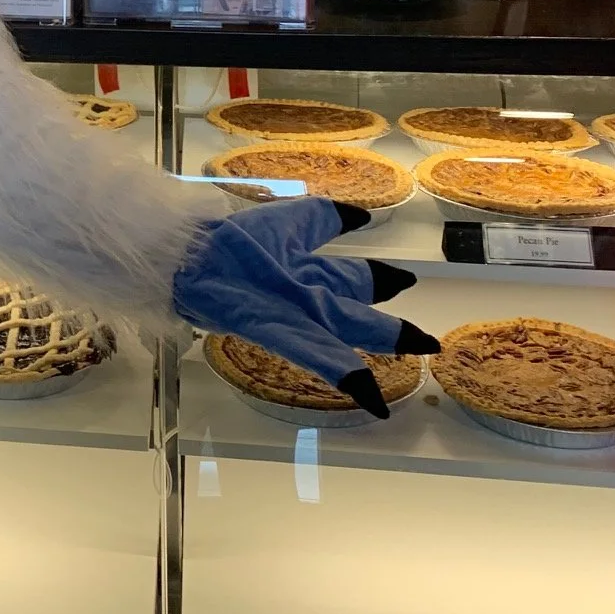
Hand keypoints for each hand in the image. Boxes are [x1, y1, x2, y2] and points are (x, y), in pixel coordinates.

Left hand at [172, 196, 440, 417]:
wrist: (184, 255)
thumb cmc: (225, 239)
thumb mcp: (282, 222)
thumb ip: (321, 218)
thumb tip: (362, 215)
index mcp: (304, 269)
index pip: (348, 275)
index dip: (377, 277)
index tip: (405, 279)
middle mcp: (306, 296)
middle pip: (356, 310)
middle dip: (392, 325)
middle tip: (430, 341)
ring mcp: (296, 316)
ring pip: (348, 332)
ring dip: (384, 343)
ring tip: (421, 354)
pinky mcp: (280, 332)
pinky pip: (319, 356)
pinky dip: (348, 377)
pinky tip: (374, 398)